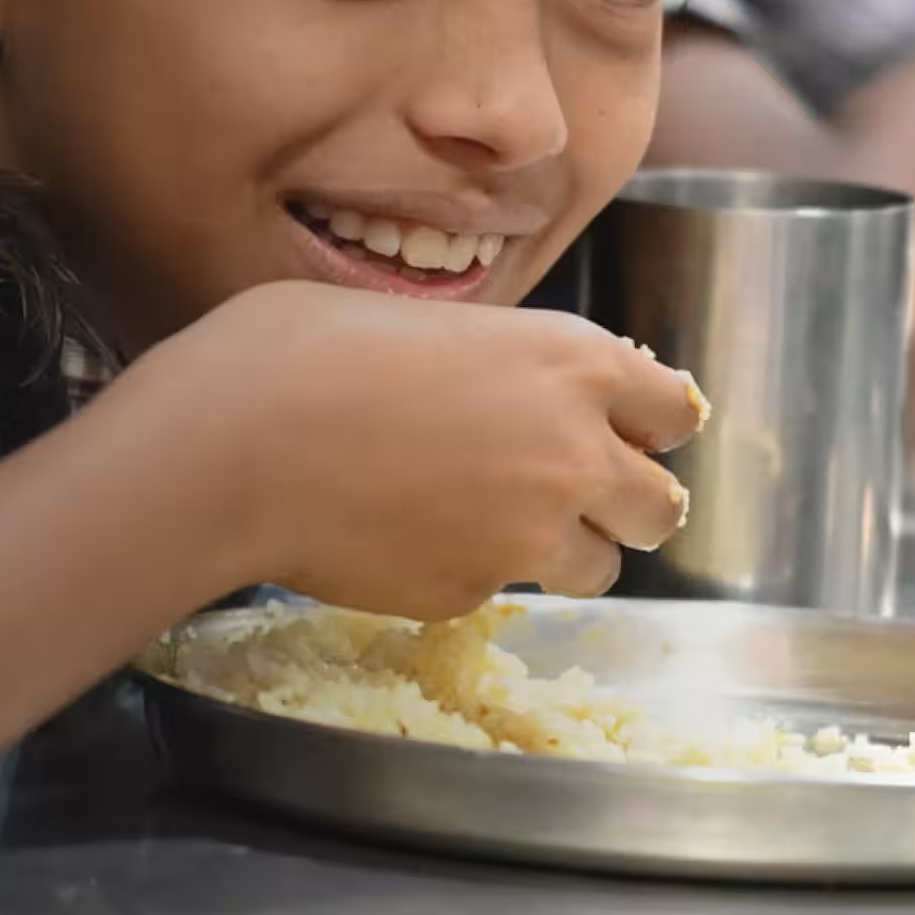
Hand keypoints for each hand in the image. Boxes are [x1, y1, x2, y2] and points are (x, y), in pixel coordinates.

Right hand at [122, 281, 705, 620]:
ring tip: (485, 521)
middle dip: (628, 503)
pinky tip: (402, 535)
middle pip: (662, 505)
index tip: (633, 431)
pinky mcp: (470, 593)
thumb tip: (493, 385)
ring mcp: (527, 535)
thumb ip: (493, 361)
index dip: (654, 424)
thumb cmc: (305, 350)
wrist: (237, 442)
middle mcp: (572, 452)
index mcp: (570, 362)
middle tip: (574, 495)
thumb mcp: (424, 321)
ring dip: (560, 551)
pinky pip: (493, 590)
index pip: (676, 410)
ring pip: (595, 568)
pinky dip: (464, 571)